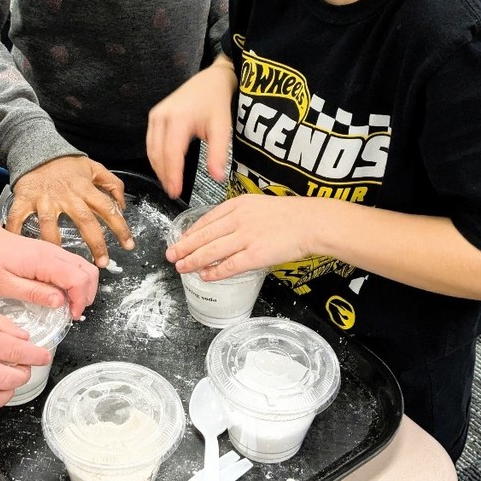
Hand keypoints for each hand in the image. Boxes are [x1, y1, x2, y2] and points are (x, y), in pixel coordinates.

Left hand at [0, 222, 99, 317]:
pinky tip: (60, 294)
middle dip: (87, 295)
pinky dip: (75, 282)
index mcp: (44, 261)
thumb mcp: (5, 285)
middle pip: (89, 272)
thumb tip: (60, 302)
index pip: (79, 279)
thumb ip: (34, 293)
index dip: (80, 300)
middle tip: (72, 312)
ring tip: (68, 305)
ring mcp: (53, 251)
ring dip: (83, 288)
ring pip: (84, 268)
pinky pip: (73, 266)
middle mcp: (53, 253)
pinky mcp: (50, 254)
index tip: (71, 315)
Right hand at [4, 157, 133, 268]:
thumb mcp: (93, 167)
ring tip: (60, 262)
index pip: (107, 208)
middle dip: (95, 243)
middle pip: (84, 220)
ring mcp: (44, 198)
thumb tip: (122, 205)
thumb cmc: (65, 163)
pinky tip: (16, 246)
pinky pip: (18, 217)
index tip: (128, 245)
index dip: (120, 227)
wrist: (37, 150)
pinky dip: (14, 231)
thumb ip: (112, 184)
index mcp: (84, 188)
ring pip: (50, 222)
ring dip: (55, 242)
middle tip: (102, 263)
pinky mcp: (25, 199)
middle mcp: (66, 195)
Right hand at [146, 60, 236, 196]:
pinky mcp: (154, 117)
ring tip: (169, 184)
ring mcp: (155, 116)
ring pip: (151, 150)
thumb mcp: (222, 129)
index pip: (171, 154)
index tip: (176, 192)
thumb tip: (217, 178)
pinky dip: (156, 158)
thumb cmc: (216, 103)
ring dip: (158, 169)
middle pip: (158, 154)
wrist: (209, 81)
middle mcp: (162, 116)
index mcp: (179, 119)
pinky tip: (165, 168)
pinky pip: (151, 143)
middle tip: (173, 192)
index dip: (172, 175)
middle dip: (164, 175)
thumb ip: (219, 154)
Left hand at [166, 193, 310, 279]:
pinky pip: (230, 265)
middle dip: (183, 247)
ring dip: (193, 260)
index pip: (206, 220)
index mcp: (236, 205)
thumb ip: (236, 215)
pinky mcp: (256, 254)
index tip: (179, 240)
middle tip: (170, 255)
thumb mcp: (256, 205)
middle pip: (204, 235)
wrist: (310, 222)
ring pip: (212, 250)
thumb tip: (218, 230)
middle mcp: (238, 219)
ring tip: (181, 267)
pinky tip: (204, 275)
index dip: (189, 233)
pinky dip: (214, 271)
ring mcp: (246, 237)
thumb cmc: (287, 215)